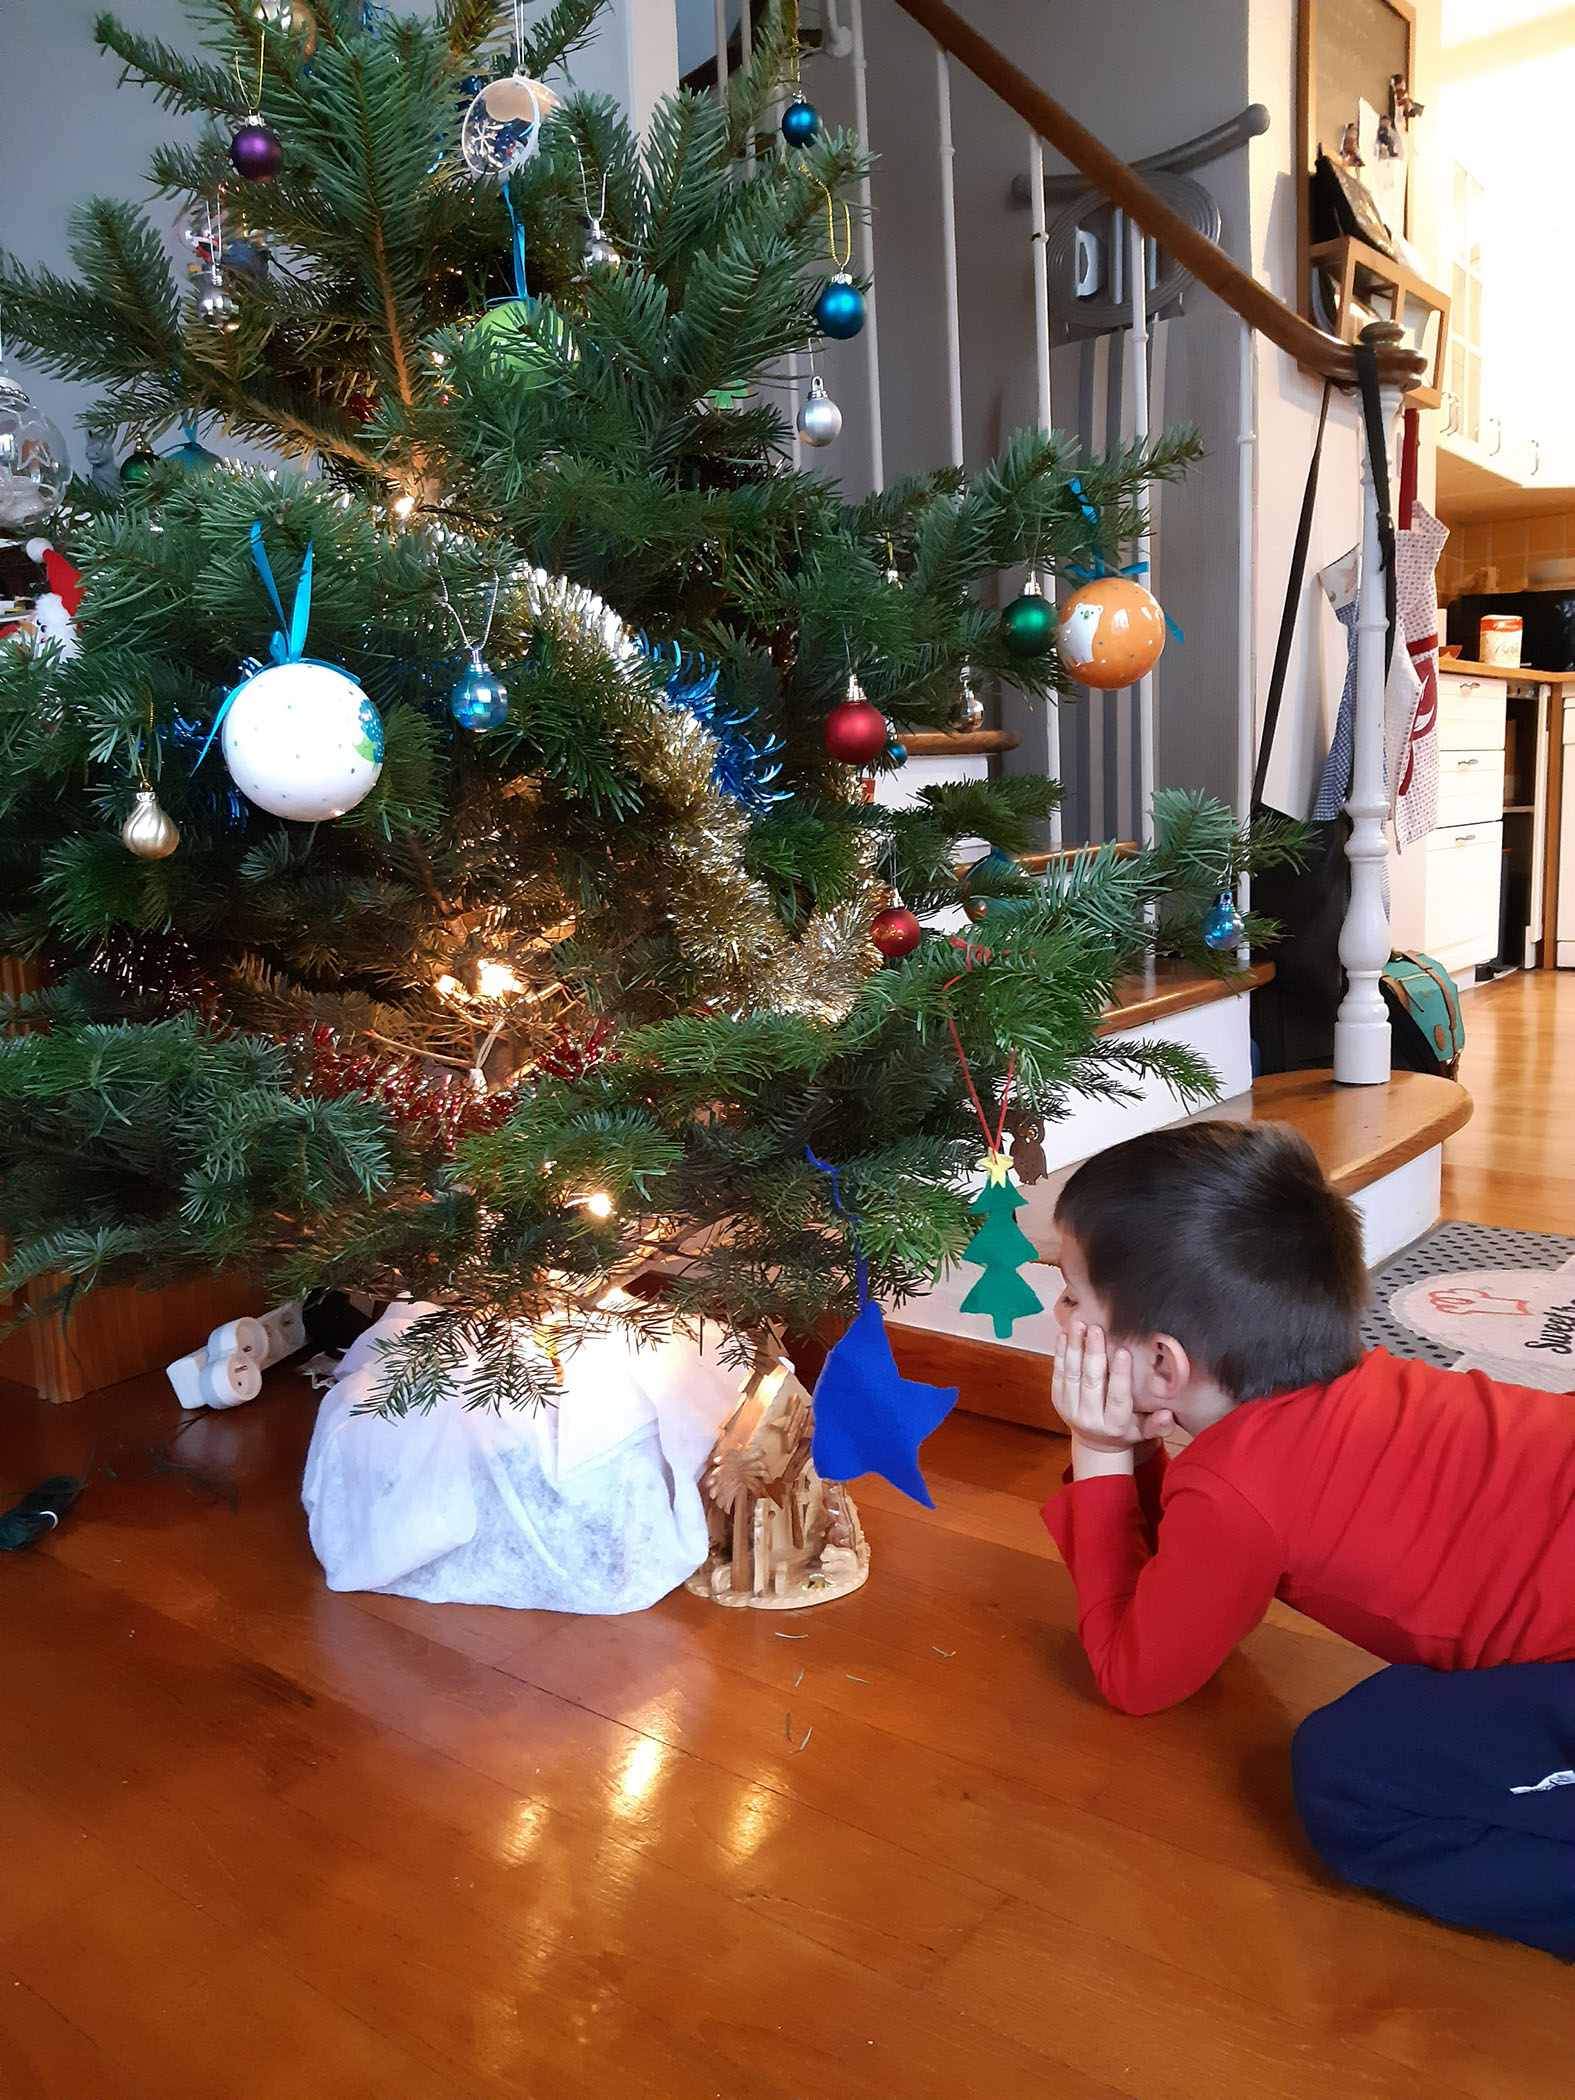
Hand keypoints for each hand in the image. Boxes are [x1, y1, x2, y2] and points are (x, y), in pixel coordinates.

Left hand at [1052, 1321, 1172, 1452]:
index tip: (1123, 1351)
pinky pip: (1058, 1373)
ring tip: (1080, 1326)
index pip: (1118, 1397)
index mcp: (1114, 1424)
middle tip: (1097, 1329)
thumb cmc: (1125, 1430)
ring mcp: (1070, 1408)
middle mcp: (1089, 1417)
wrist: (1095, 1443)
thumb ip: (1158, 1425)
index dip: (1120, 1374)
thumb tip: (1167, 1415)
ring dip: (1075, 1348)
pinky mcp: (1058, 1399)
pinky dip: (1061, 1352)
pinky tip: (1065, 1334)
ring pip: (1072, 1374)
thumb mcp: (1145, 1431)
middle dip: (1094, 1354)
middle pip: (1091, 1382)